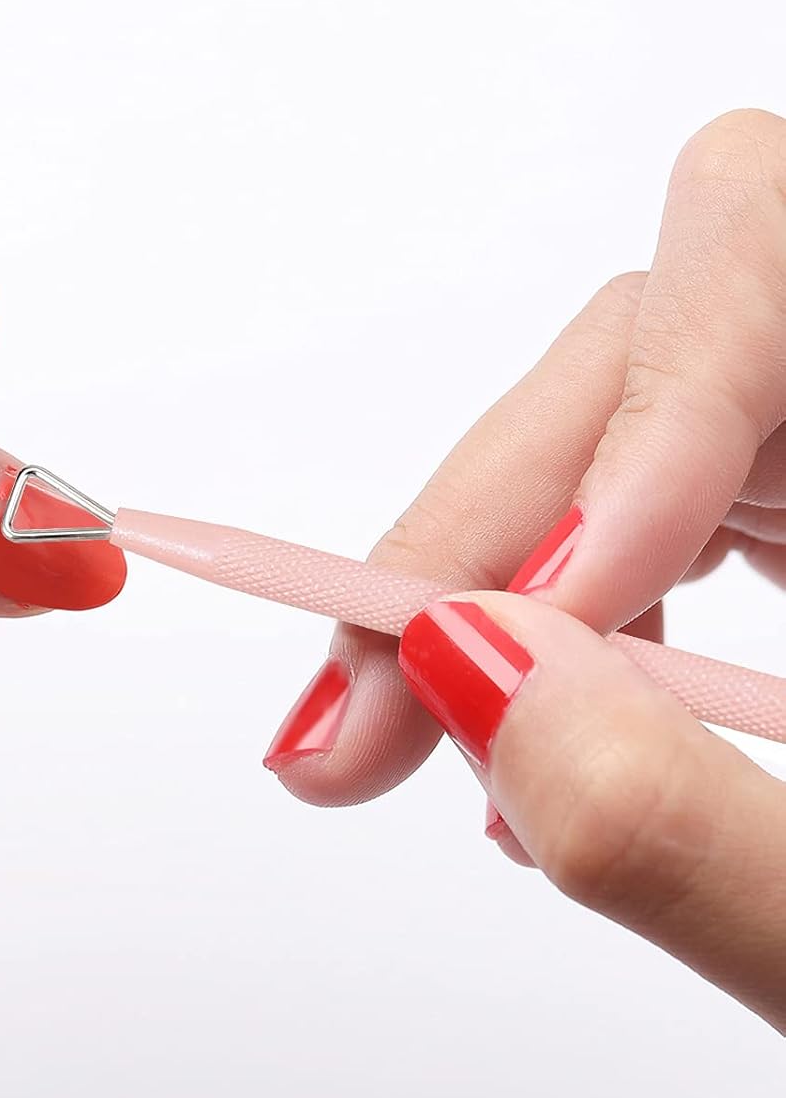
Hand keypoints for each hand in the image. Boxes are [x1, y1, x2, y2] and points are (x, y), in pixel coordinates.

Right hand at [265, 109, 785, 1025]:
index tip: (503, 638)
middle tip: (353, 723)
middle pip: (660, 329)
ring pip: (620, 401)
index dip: (635, 434)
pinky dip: (549, 593)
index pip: (776, 268)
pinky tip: (534, 718)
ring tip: (421, 743)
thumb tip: (463, 669)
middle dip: (486, 525)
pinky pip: (642, 478)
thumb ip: (694, 828)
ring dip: (494, 565)